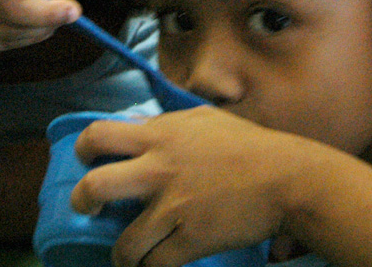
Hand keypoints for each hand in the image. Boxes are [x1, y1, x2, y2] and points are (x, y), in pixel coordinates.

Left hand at [70, 107, 310, 266]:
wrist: (290, 180)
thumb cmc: (248, 145)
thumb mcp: (202, 119)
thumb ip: (165, 124)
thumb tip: (138, 127)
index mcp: (158, 137)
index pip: (98, 134)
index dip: (82, 149)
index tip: (85, 162)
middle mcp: (159, 170)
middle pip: (95, 187)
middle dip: (81, 202)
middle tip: (86, 209)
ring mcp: (174, 208)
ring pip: (124, 243)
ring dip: (121, 254)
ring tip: (125, 255)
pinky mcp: (193, 239)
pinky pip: (157, 264)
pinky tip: (152, 266)